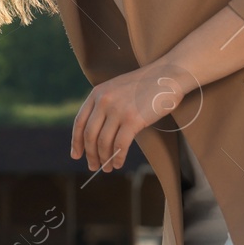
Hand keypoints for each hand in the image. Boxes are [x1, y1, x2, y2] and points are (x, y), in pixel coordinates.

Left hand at [70, 64, 187, 172]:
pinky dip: (118, 157)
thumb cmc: (145, 85)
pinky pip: (120, 145)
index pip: (79, 122)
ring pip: (104, 142)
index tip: (76, 155)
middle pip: (90, 135)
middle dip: (90, 154)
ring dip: (104, 159)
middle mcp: (104, 101)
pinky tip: (118, 163)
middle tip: (93, 167)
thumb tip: (97, 136)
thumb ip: (105, 106)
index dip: (76, 141)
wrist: (168, 76)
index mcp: (97, 93)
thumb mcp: (117, 89)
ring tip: (108, 168)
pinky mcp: (133, 119)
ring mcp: (118, 110)